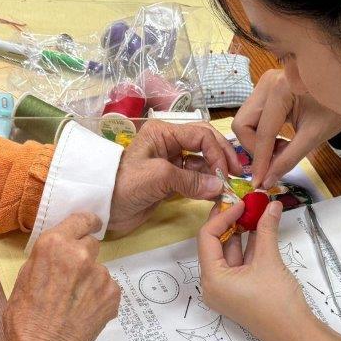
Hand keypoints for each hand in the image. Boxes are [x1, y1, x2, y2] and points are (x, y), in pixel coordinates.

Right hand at [4, 212, 119, 340]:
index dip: (87, 222)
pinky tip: (84, 311)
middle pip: (92, 243)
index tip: (91, 225)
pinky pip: (108, 288)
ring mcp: (100, 274)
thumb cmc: (25, 316)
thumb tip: (60, 250)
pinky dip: (99, 297)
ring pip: (99, 269)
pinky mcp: (113, 294)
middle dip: (84, 255)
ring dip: (91, 279)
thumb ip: (47, 256)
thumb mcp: (25, 275)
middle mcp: (81, 254)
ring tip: (74, 301)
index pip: (81, 219)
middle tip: (72, 276)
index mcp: (54, 244)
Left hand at [109, 120, 242, 235]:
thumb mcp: (158, 177)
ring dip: (215, 174)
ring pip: (202, 164)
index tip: (227, 172)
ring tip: (228, 188)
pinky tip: (216, 194)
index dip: (218, 151)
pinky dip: (206, 186)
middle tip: (237, 176)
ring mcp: (170, 163)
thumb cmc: (125, 185)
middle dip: (222, 158)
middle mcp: (169, 143)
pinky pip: (194, 180)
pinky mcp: (170, 182)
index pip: (201, 135)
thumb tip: (220, 186)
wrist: (103, 207)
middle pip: (205, 145)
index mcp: (163, 132)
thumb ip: (191, 180)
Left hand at [198, 200, 340, 340]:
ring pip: (230, 252)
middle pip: (216, 244)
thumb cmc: (277, 302)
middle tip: (245, 201)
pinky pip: (240, 263)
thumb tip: (271, 204)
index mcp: (211, 279)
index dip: (222, 216)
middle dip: (232, 222)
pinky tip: (261, 227)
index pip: (207, 238)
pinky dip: (250, 246)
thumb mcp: (269, 261)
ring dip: (243, 232)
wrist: (295, 334)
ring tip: (255, 210)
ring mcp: (226, 289)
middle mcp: (213, 284)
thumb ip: (267, 230)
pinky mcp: (240, 291)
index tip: (240, 201)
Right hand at [233, 69, 340, 189]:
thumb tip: (267, 181)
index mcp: (280, 89)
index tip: (259, 183)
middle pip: (243, 124)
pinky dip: (262, 133)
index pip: (262, 133)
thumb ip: (288, 159)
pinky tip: (280, 139)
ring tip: (282, 149)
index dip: (260, 161)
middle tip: (274, 161)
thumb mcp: (314, 137)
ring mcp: (264, 83)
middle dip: (254, 148)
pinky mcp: (266, 89)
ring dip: (258, 141)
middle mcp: (266, 83)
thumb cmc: (336, 109)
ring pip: (245, 121)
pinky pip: (253, 116)